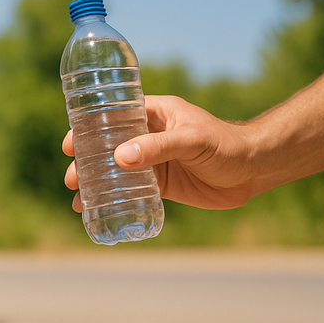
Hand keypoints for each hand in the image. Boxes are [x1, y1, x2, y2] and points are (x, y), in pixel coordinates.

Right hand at [63, 95, 259, 210]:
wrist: (254, 170)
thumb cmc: (226, 144)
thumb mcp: (191, 140)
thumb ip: (158, 148)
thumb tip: (119, 158)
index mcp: (152, 114)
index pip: (111, 116)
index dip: (87, 129)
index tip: (69, 144)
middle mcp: (148, 136)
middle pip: (106, 146)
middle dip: (85, 161)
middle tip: (72, 178)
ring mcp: (153, 160)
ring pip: (114, 170)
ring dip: (94, 182)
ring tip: (77, 198)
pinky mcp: (161, 184)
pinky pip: (130, 190)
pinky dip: (112, 198)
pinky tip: (96, 209)